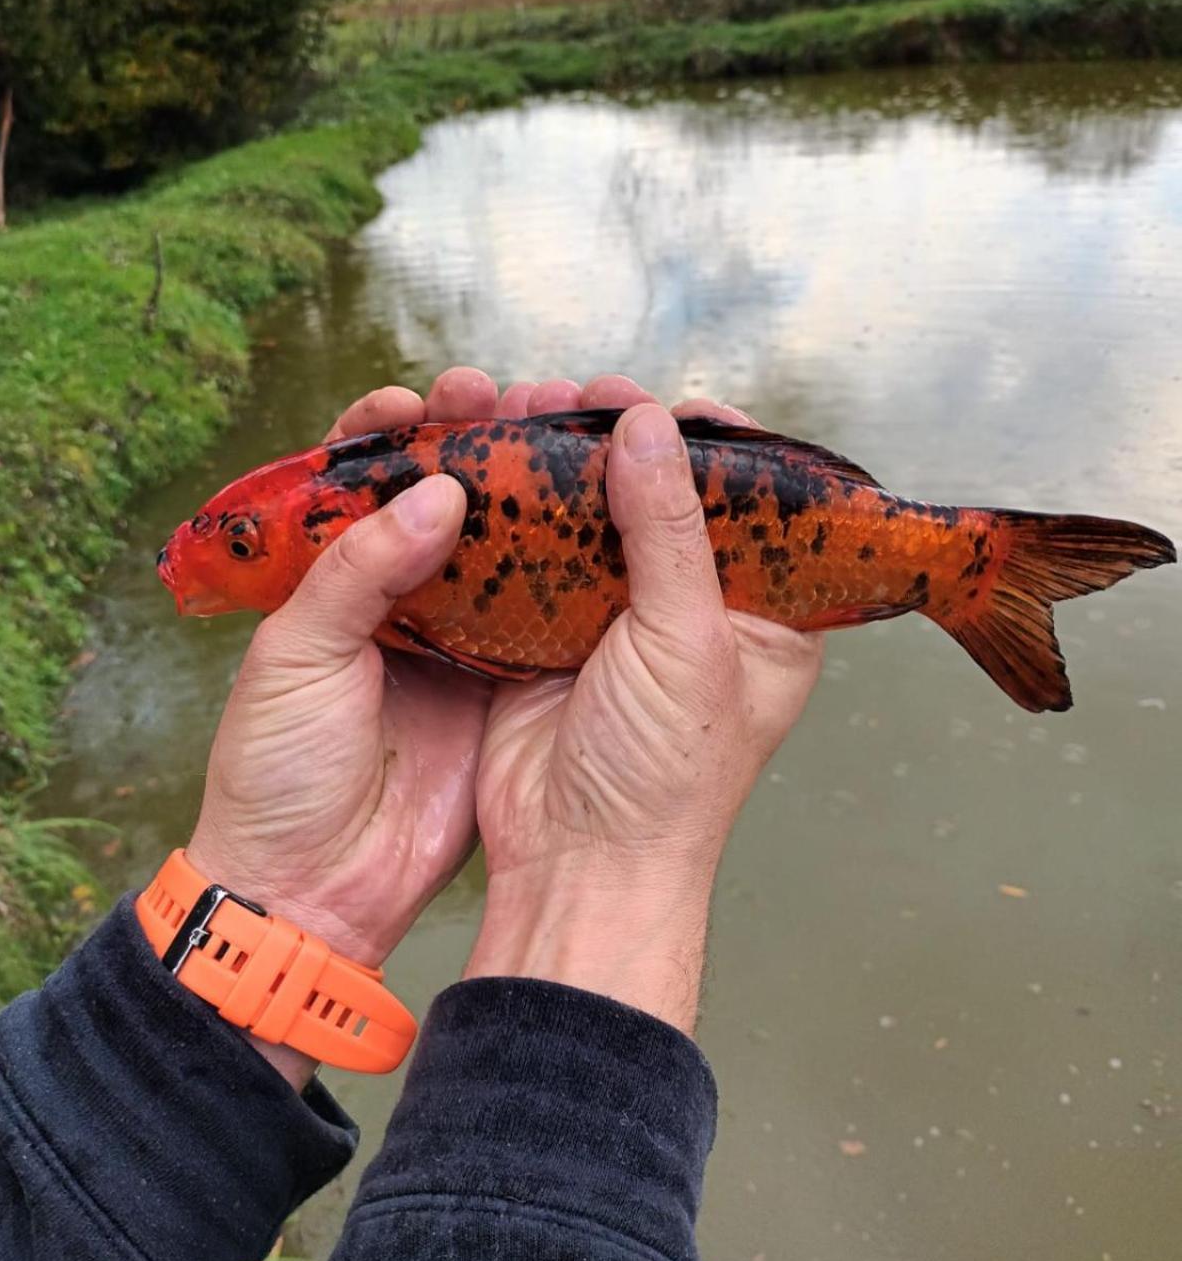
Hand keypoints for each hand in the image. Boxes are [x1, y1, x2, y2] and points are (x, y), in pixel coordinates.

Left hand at [185, 367, 512, 1082]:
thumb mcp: (296, 657)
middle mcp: (398, 595)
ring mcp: (457, 637)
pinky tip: (601, 520)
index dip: (392, 429)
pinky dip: (567, 565)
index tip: (425, 397)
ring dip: (530, 490)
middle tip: (513, 398)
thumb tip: (439, 492)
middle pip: (444, 497)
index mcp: (330, 579)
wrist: (315, 888)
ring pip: (500, 544)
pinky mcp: (504, 680)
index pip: (360, 479)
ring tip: (564, 435)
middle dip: (478, 440)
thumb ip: (359, 573)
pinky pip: (538, 611)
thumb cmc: (277, 768)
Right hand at [465, 386, 823, 1033]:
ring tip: (532, 412)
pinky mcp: (551, 631)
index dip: (716, 445)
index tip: (671, 403)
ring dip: (566, 467)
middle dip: (625, 442)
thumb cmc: (664, 778)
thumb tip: (650, 426)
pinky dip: (519, 512)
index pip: (754, 502)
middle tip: (584, 396)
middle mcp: (695, 609)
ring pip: (596, 516)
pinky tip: (495, 468)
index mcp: (765, 613)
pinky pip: (539, 553)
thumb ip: (669, 528)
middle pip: (666, 498)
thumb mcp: (686, 640)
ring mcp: (620, 618)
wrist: (577, 864)